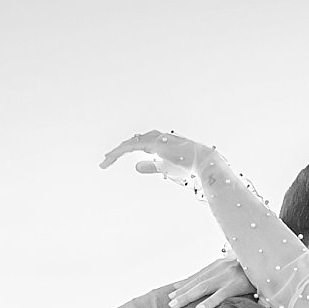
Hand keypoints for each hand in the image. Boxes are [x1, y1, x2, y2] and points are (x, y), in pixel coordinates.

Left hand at [100, 129, 222, 183]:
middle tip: (106, 160)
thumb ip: (150, 166)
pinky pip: (132, 146)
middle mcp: (157, 138)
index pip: (140, 145)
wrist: (202, 163)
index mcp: (160, 143)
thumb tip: (135, 166)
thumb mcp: (164, 168)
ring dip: (118, 152)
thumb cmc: (187, 167)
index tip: (114, 159)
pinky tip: (111, 157)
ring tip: (106, 160)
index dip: (127, 150)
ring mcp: (156, 139)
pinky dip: (121, 151)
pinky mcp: (154, 143)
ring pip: (131, 143)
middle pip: (133, 142)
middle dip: (119, 151)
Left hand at [167, 255, 255, 307]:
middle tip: (168, 301)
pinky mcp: (237, 285)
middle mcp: (221, 268)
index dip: (185, 282)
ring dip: (186, 296)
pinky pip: (221, 295)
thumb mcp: (238, 267)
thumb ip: (225, 274)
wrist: (271, 261)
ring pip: (203, 287)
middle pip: (196, 281)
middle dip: (181, 291)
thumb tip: (214, 283)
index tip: (172, 289)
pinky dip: (209, 302)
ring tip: (174, 305)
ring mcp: (228, 276)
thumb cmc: (255, 268)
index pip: (199, 275)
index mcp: (220, 265)